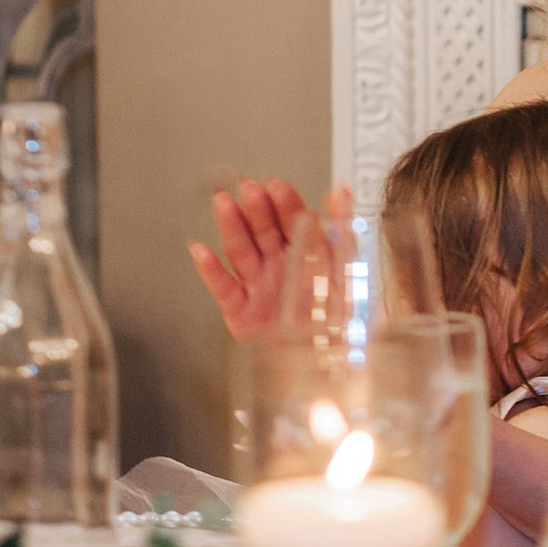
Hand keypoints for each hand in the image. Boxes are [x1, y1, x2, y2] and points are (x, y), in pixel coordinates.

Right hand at [188, 180, 355, 340]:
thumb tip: (342, 191)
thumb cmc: (336, 315)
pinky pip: (223, 288)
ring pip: (240, 250)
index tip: (276, 185)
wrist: (327, 361)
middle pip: (262, 230)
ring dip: (231, 226)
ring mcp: (257, 286)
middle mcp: (276, 264)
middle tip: (249, 189)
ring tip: (223, 203)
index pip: (289, 218)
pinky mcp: (241, 312)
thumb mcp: (347, 266)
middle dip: (255, 208)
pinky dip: (210, 270)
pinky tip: (200, 249)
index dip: (283, 202)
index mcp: (301, 249)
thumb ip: (343, 227)